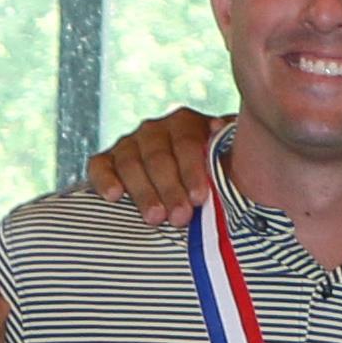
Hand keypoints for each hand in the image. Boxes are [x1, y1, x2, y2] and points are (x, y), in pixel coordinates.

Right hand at [85, 108, 222, 225]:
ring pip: (131, 163)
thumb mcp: (226, 168)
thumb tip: (242, 161)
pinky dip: (104, 179)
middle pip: (158, 156)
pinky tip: (113, 196)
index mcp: (187, 124)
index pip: (187, 143)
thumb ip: (232, 163)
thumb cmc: (212, 181)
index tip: (200, 198)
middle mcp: (155, 129)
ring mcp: (129, 144)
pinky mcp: (106, 161)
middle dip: (170, 189)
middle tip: (180, 218)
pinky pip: (99, 165)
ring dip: (143, 192)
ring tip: (155, 218)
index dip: (193, 171)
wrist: (183, 188)